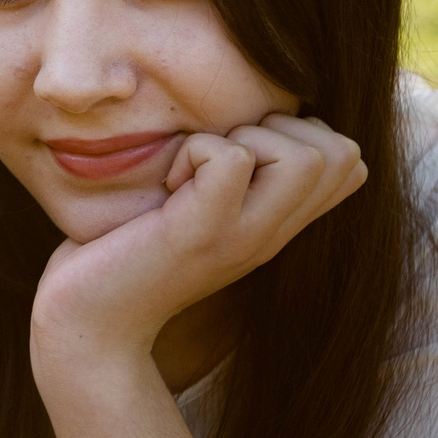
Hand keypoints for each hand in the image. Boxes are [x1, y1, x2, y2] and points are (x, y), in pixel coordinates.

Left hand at [31, 112, 365, 371]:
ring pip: (306, 156)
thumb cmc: (126, 254)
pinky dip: (195, 151)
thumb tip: (249, 112)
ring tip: (195, 171)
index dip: (301, 132)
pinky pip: (231, 159)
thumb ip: (233, 174)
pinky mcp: (199, 235)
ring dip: (245, 138)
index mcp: (275, 225)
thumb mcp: (196, 208)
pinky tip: (167, 185)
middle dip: (279, 128)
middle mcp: (271, 235)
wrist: (87, 325)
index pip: (350, 162)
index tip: (238, 153)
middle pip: (342, 153)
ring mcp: (242, 238)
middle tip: (215, 159)